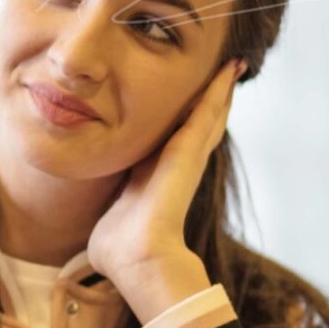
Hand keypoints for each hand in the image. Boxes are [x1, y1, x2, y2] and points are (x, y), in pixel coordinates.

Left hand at [87, 59, 242, 319]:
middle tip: (226, 72)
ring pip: (209, 116)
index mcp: (154, 177)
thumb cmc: (119, 250)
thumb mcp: (108, 216)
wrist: (137, 261)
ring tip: (232, 66)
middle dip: (211, 100)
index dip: (184, 120)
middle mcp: (176, 166)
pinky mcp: (189, 153)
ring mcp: (187, 159)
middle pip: (200, 125)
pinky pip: (206, 113)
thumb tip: (96, 229)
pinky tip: (227, 70)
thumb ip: (106, 210)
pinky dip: (218, 91)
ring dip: (220, 91)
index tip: (190, 98)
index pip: (172, 140)